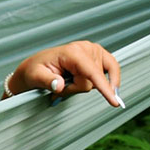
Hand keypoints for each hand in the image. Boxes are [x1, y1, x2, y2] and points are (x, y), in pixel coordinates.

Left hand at [7, 40, 123, 107]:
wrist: (35, 66)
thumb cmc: (35, 70)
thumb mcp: (36, 77)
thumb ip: (48, 81)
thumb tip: (60, 85)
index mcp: (72, 52)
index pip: (92, 72)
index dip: (104, 87)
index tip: (114, 101)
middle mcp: (85, 48)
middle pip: (93, 80)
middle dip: (77, 88)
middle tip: (62, 86)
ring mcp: (93, 50)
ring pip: (99, 80)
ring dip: (83, 85)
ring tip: (68, 81)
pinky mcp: (97, 55)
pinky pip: (111, 69)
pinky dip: (104, 80)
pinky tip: (96, 83)